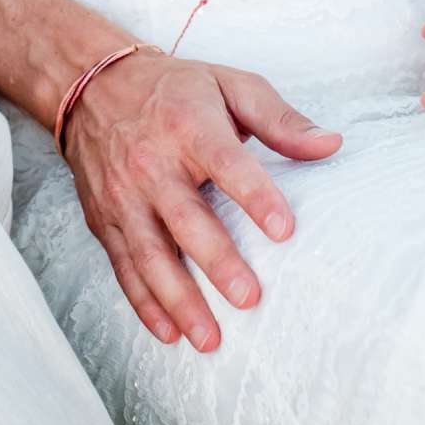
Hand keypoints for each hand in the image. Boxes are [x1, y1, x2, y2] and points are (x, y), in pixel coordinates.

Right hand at [61, 52, 342, 353]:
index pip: (227, 164)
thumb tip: (331, 145)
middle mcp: (152, 163)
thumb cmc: (175, 90)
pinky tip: (169, 334)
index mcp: (190, 125)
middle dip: (217, 261)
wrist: (93, 87)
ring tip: (210, 338)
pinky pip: (124, 266)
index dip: (255, 197)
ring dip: (178, 300)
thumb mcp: (229, 85)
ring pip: (150, 254)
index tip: (285, 231)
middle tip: (249, 298)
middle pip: (186, 218)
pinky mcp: (105, 220)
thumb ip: (280, 120)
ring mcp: (124, 196)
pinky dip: (144, 303)